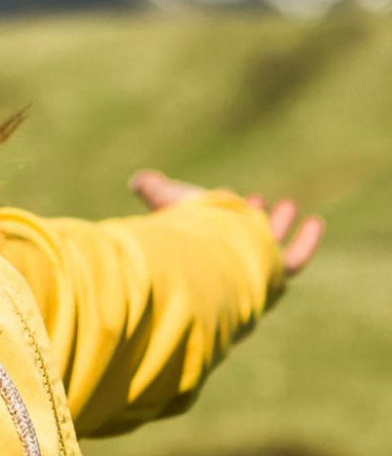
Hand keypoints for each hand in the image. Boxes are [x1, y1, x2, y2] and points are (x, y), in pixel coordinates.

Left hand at [128, 168, 324, 277]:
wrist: (204, 256)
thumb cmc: (183, 230)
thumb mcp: (167, 201)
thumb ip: (154, 189)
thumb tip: (139, 181)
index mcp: (196, 249)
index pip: (210, 233)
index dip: (220, 213)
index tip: (230, 192)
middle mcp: (222, 264)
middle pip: (239, 243)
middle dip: (248, 219)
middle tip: (257, 200)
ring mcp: (249, 270)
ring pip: (268, 250)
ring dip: (277, 226)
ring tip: (289, 205)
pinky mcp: (273, 274)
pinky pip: (294, 261)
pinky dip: (306, 242)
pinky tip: (316, 222)